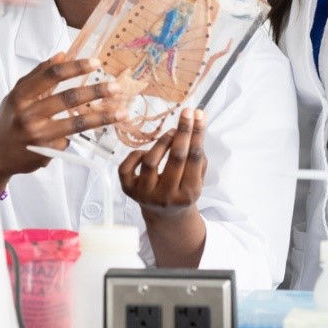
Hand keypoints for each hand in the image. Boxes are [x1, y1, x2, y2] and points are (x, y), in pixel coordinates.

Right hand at [0, 53, 124, 189]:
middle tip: (115, 87)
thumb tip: (62, 55)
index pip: (50, 75)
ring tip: (122, 112)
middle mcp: (28, 115)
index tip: (95, 63)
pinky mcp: (47, 152)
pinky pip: (69, 140)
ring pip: (77, 124)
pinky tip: (79, 133)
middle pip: (68, 99)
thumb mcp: (18, 95)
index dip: (75, 67)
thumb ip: (38, 75)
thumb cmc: (10, 119)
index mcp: (20, 96)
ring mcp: (38, 136)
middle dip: (96, 92)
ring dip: (103, 117)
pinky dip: (76, 135)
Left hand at [119, 108, 208, 267]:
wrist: (164, 215)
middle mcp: (166, 197)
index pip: (194, 158)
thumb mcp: (197, 179)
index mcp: (188, 194)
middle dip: (183, 131)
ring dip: (162, 142)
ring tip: (171, 133)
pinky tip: (146, 151)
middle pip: (176, 158)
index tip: (199, 114)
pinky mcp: (128, 190)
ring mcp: (145, 195)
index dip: (197, 134)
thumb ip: (199, 156)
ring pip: (151, 161)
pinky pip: (127, 167)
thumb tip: (197, 122)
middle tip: (187, 112)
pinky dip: (136, 154)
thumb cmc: (183, 191)